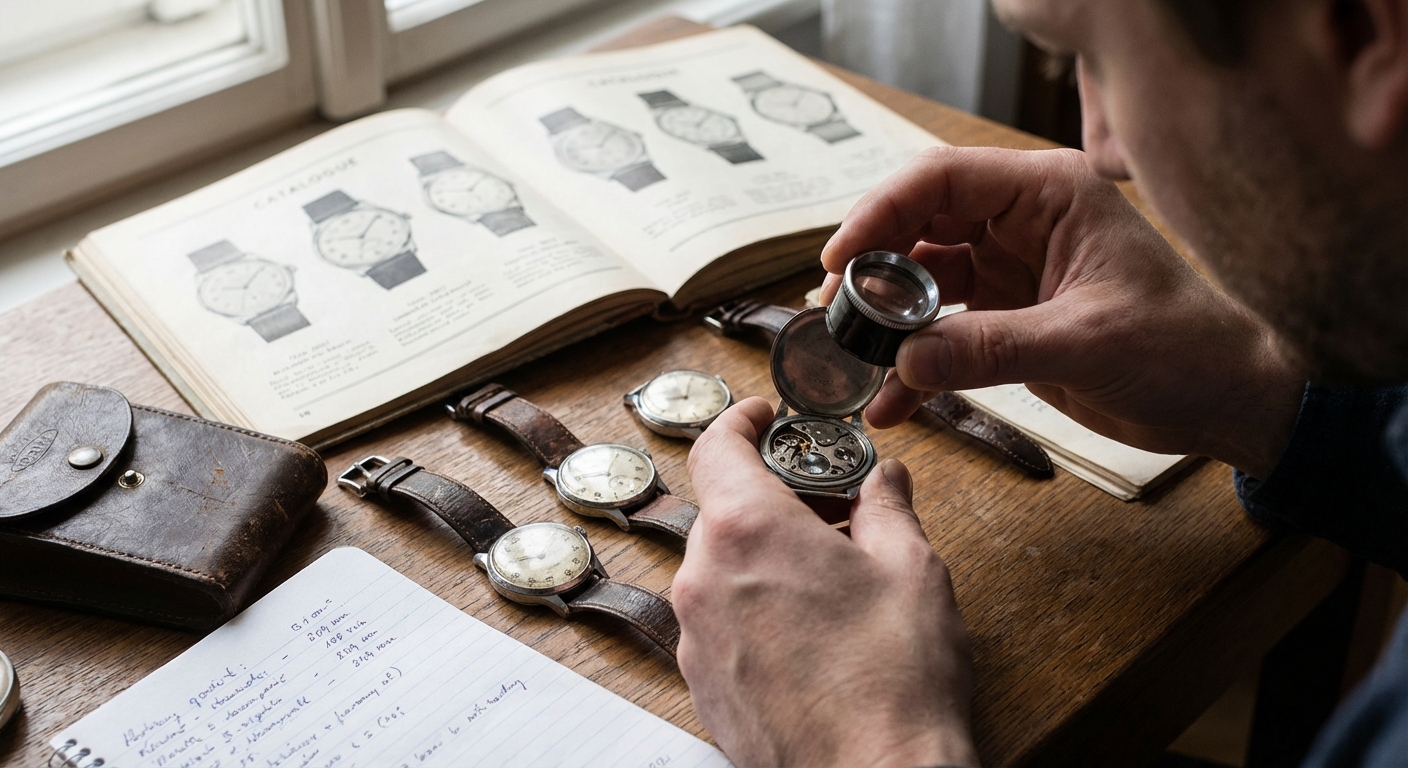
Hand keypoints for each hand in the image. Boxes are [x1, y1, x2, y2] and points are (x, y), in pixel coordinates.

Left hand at [675, 398, 977, 767]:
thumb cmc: (895, 680)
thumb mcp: (911, 569)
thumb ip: (888, 508)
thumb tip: (887, 480)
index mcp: (747, 531)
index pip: (716, 447)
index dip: (740, 421)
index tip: (764, 416)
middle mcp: (703, 580)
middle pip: (723, 511)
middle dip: (774, 499)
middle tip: (831, 510)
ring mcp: (695, 639)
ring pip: (720, 570)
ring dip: (764, 557)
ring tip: (829, 577)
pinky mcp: (702, 687)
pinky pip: (718, 624)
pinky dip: (753, 608)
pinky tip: (809, 631)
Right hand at [819, 146, 1303, 477]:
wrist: (1224, 400)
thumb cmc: (1185, 348)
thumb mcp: (1088, 342)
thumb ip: (994, 348)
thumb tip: (905, 362)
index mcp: (1048, 195)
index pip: (942, 180)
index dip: (881, 212)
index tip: (839, 258)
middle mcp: (1020, 225)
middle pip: (919, 227)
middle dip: (871, 269)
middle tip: (835, 314)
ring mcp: (1009, 273)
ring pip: (921, 283)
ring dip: (884, 321)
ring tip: (849, 358)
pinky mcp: (1005, 321)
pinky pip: (940, 336)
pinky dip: (912, 368)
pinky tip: (889, 403)